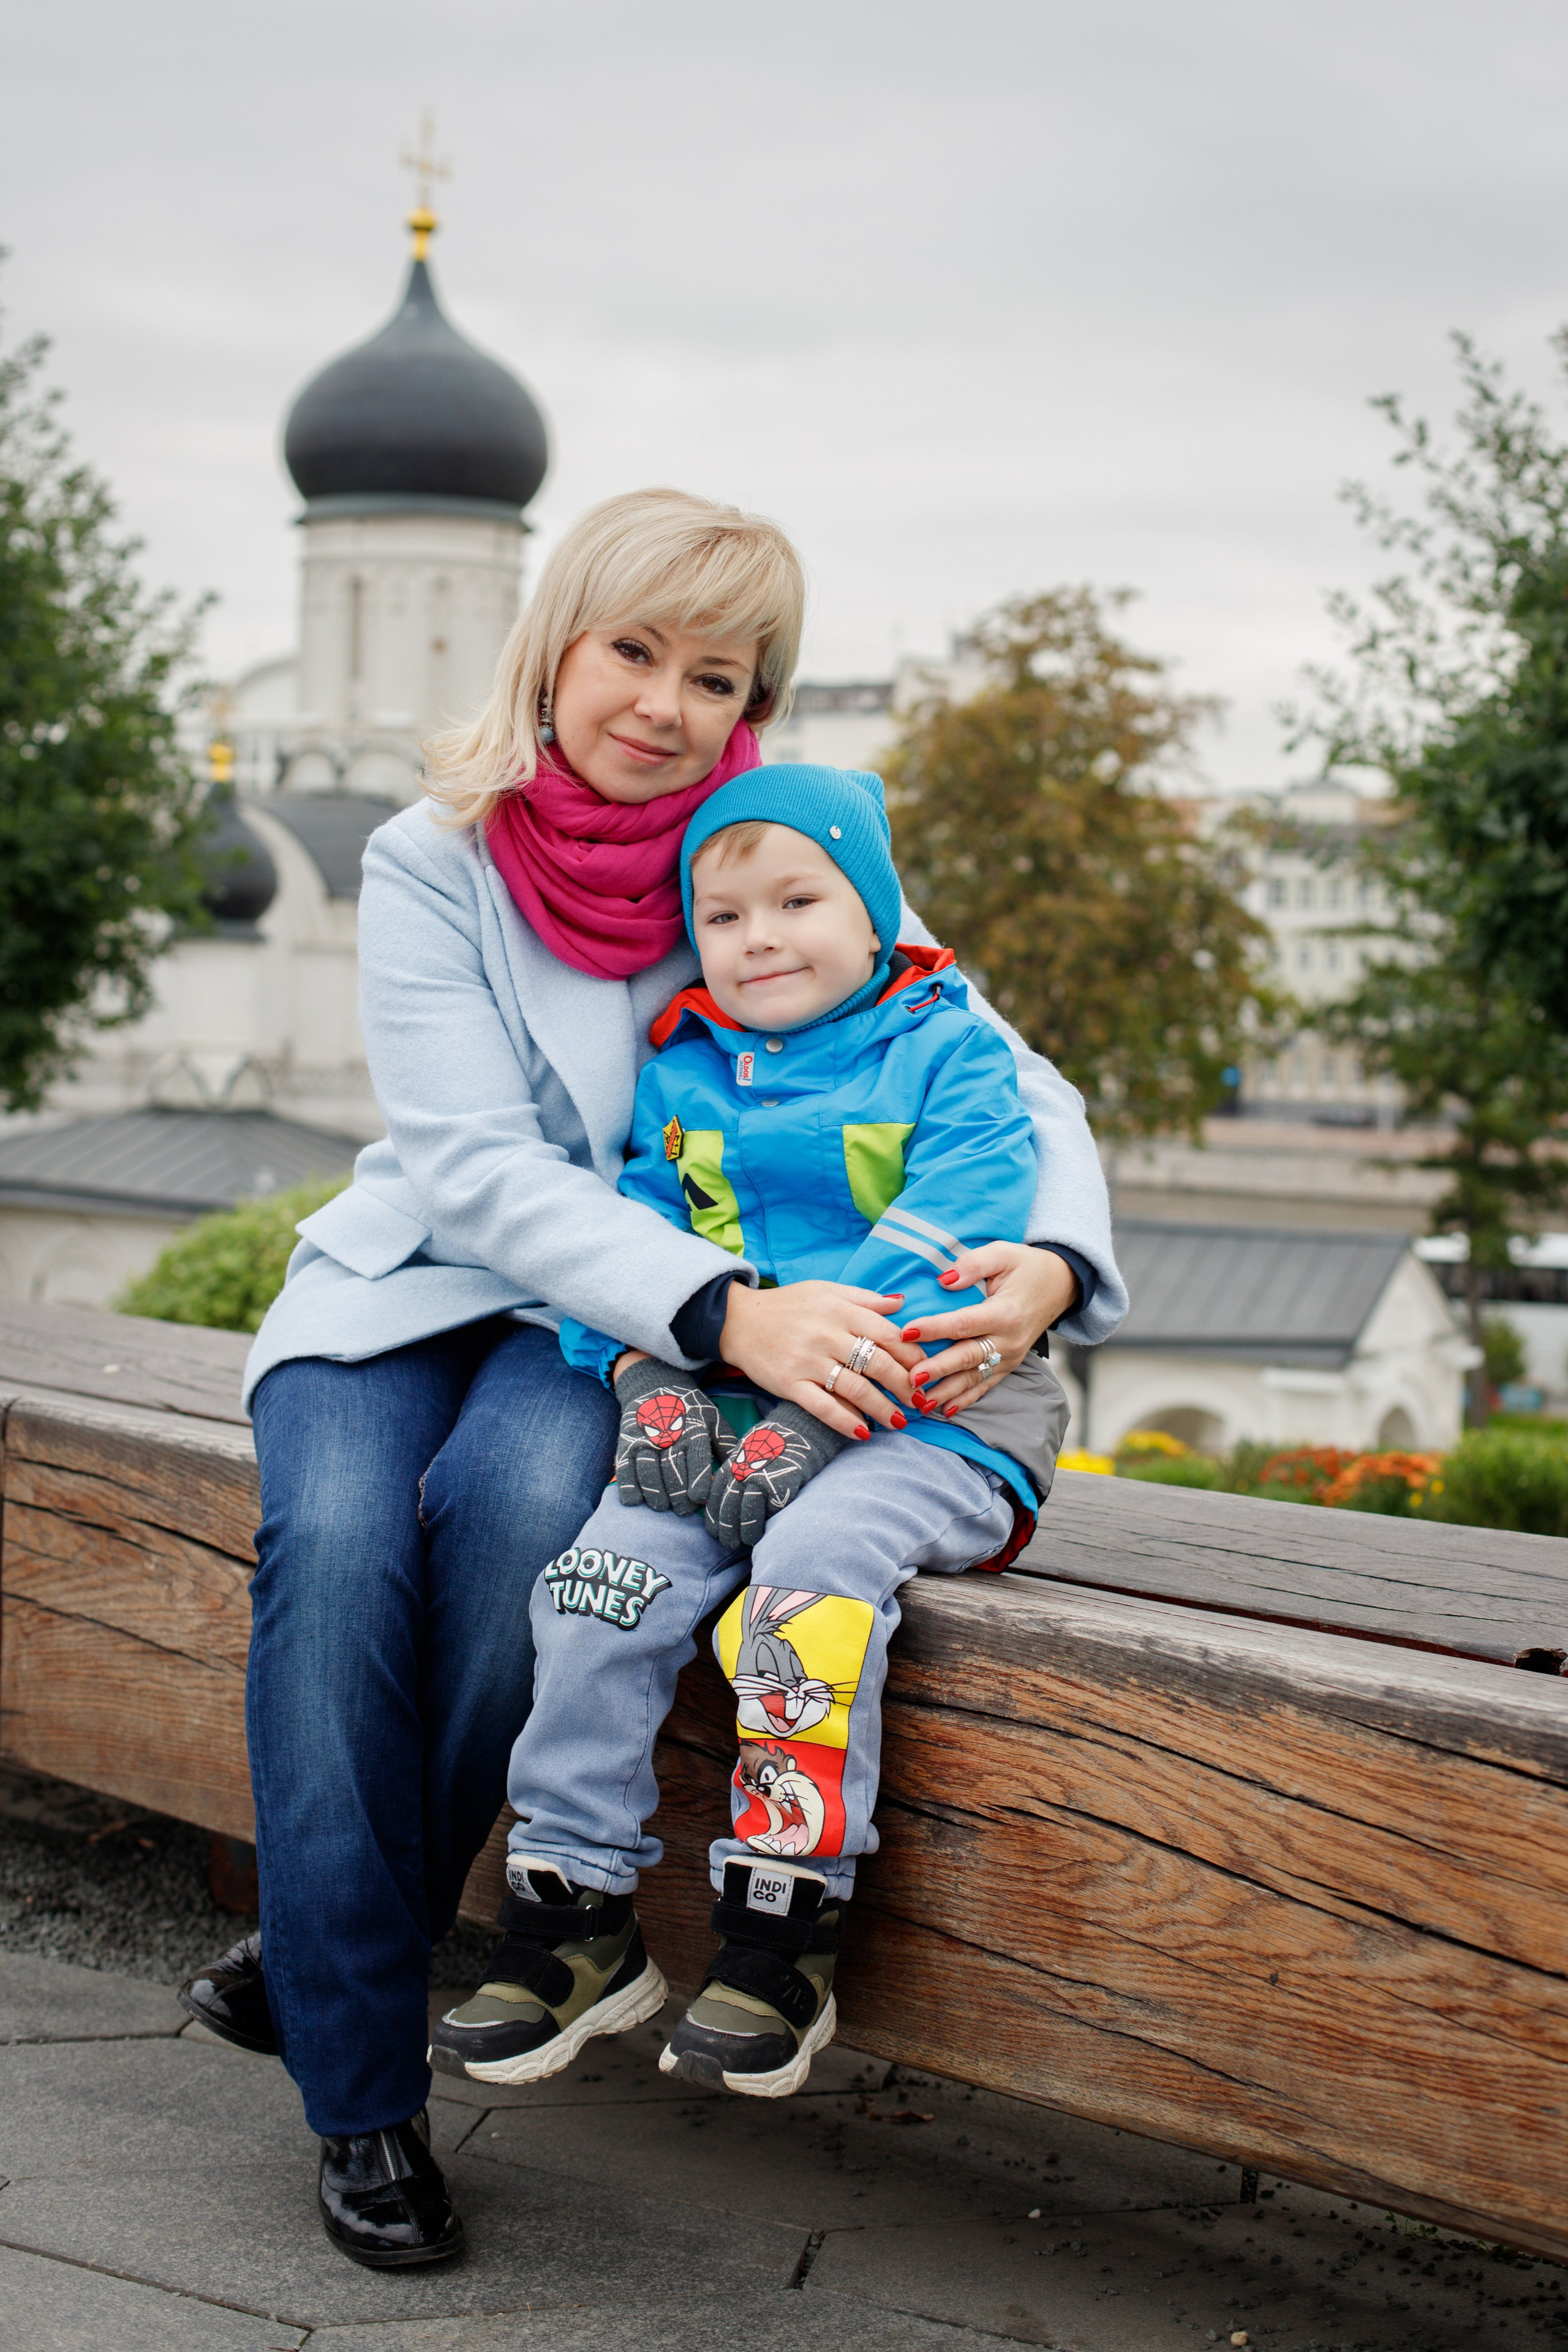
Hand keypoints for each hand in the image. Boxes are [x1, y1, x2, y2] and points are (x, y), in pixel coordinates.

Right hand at [612, 1356, 735, 1513]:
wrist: (654, 1382)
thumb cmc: (689, 1408)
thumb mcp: (713, 1419)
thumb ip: (726, 1445)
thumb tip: (739, 1472)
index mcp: (693, 1430)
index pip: (696, 1461)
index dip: (698, 1484)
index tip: (699, 1499)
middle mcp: (668, 1435)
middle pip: (672, 1473)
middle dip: (678, 1497)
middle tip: (683, 1509)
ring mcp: (644, 1439)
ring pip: (648, 1473)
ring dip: (655, 1495)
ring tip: (662, 1506)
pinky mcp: (626, 1443)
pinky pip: (624, 1470)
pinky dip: (629, 1488)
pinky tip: (637, 1499)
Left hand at [704, 1402, 845, 1549]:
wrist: (804, 1425)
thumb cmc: (778, 1439)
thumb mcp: (750, 1449)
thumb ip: (737, 1469)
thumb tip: (728, 1493)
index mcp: (733, 1463)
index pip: (715, 1496)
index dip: (713, 1517)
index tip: (713, 1531)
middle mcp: (742, 1471)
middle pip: (727, 1508)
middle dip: (725, 1530)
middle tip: (727, 1543)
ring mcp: (759, 1479)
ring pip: (746, 1514)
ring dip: (746, 1533)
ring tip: (747, 1543)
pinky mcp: (779, 1486)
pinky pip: (770, 1511)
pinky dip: (768, 1523)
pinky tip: (767, 1532)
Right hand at [717, 1280, 922, 1439]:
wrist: (737, 1320)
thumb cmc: (787, 1305)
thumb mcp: (826, 1290)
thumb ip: (865, 1298)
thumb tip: (902, 1303)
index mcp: (839, 1310)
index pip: (887, 1334)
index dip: (912, 1355)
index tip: (926, 1370)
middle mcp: (826, 1334)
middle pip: (877, 1363)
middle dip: (905, 1386)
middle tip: (921, 1402)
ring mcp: (807, 1361)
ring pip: (855, 1389)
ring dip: (883, 1408)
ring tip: (900, 1422)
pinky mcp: (790, 1384)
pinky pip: (823, 1407)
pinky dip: (845, 1421)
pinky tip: (863, 1432)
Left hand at [903, 1244, 1077, 1418]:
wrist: (1062, 1285)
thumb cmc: (1026, 1266)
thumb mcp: (1003, 1253)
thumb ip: (973, 1264)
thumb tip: (943, 1280)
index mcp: (1006, 1312)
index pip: (964, 1323)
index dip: (935, 1328)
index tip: (907, 1332)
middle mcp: (1010, 1339)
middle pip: (967, 1356)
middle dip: (938, 1369)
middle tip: (911, 1378)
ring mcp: (1011, 1356)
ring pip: (974, 1377)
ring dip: (946, 1391)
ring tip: (919, 1402)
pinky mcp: (1010, 1365)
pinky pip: (986, 1385)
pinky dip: (965, 1399)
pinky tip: (944, 1411)